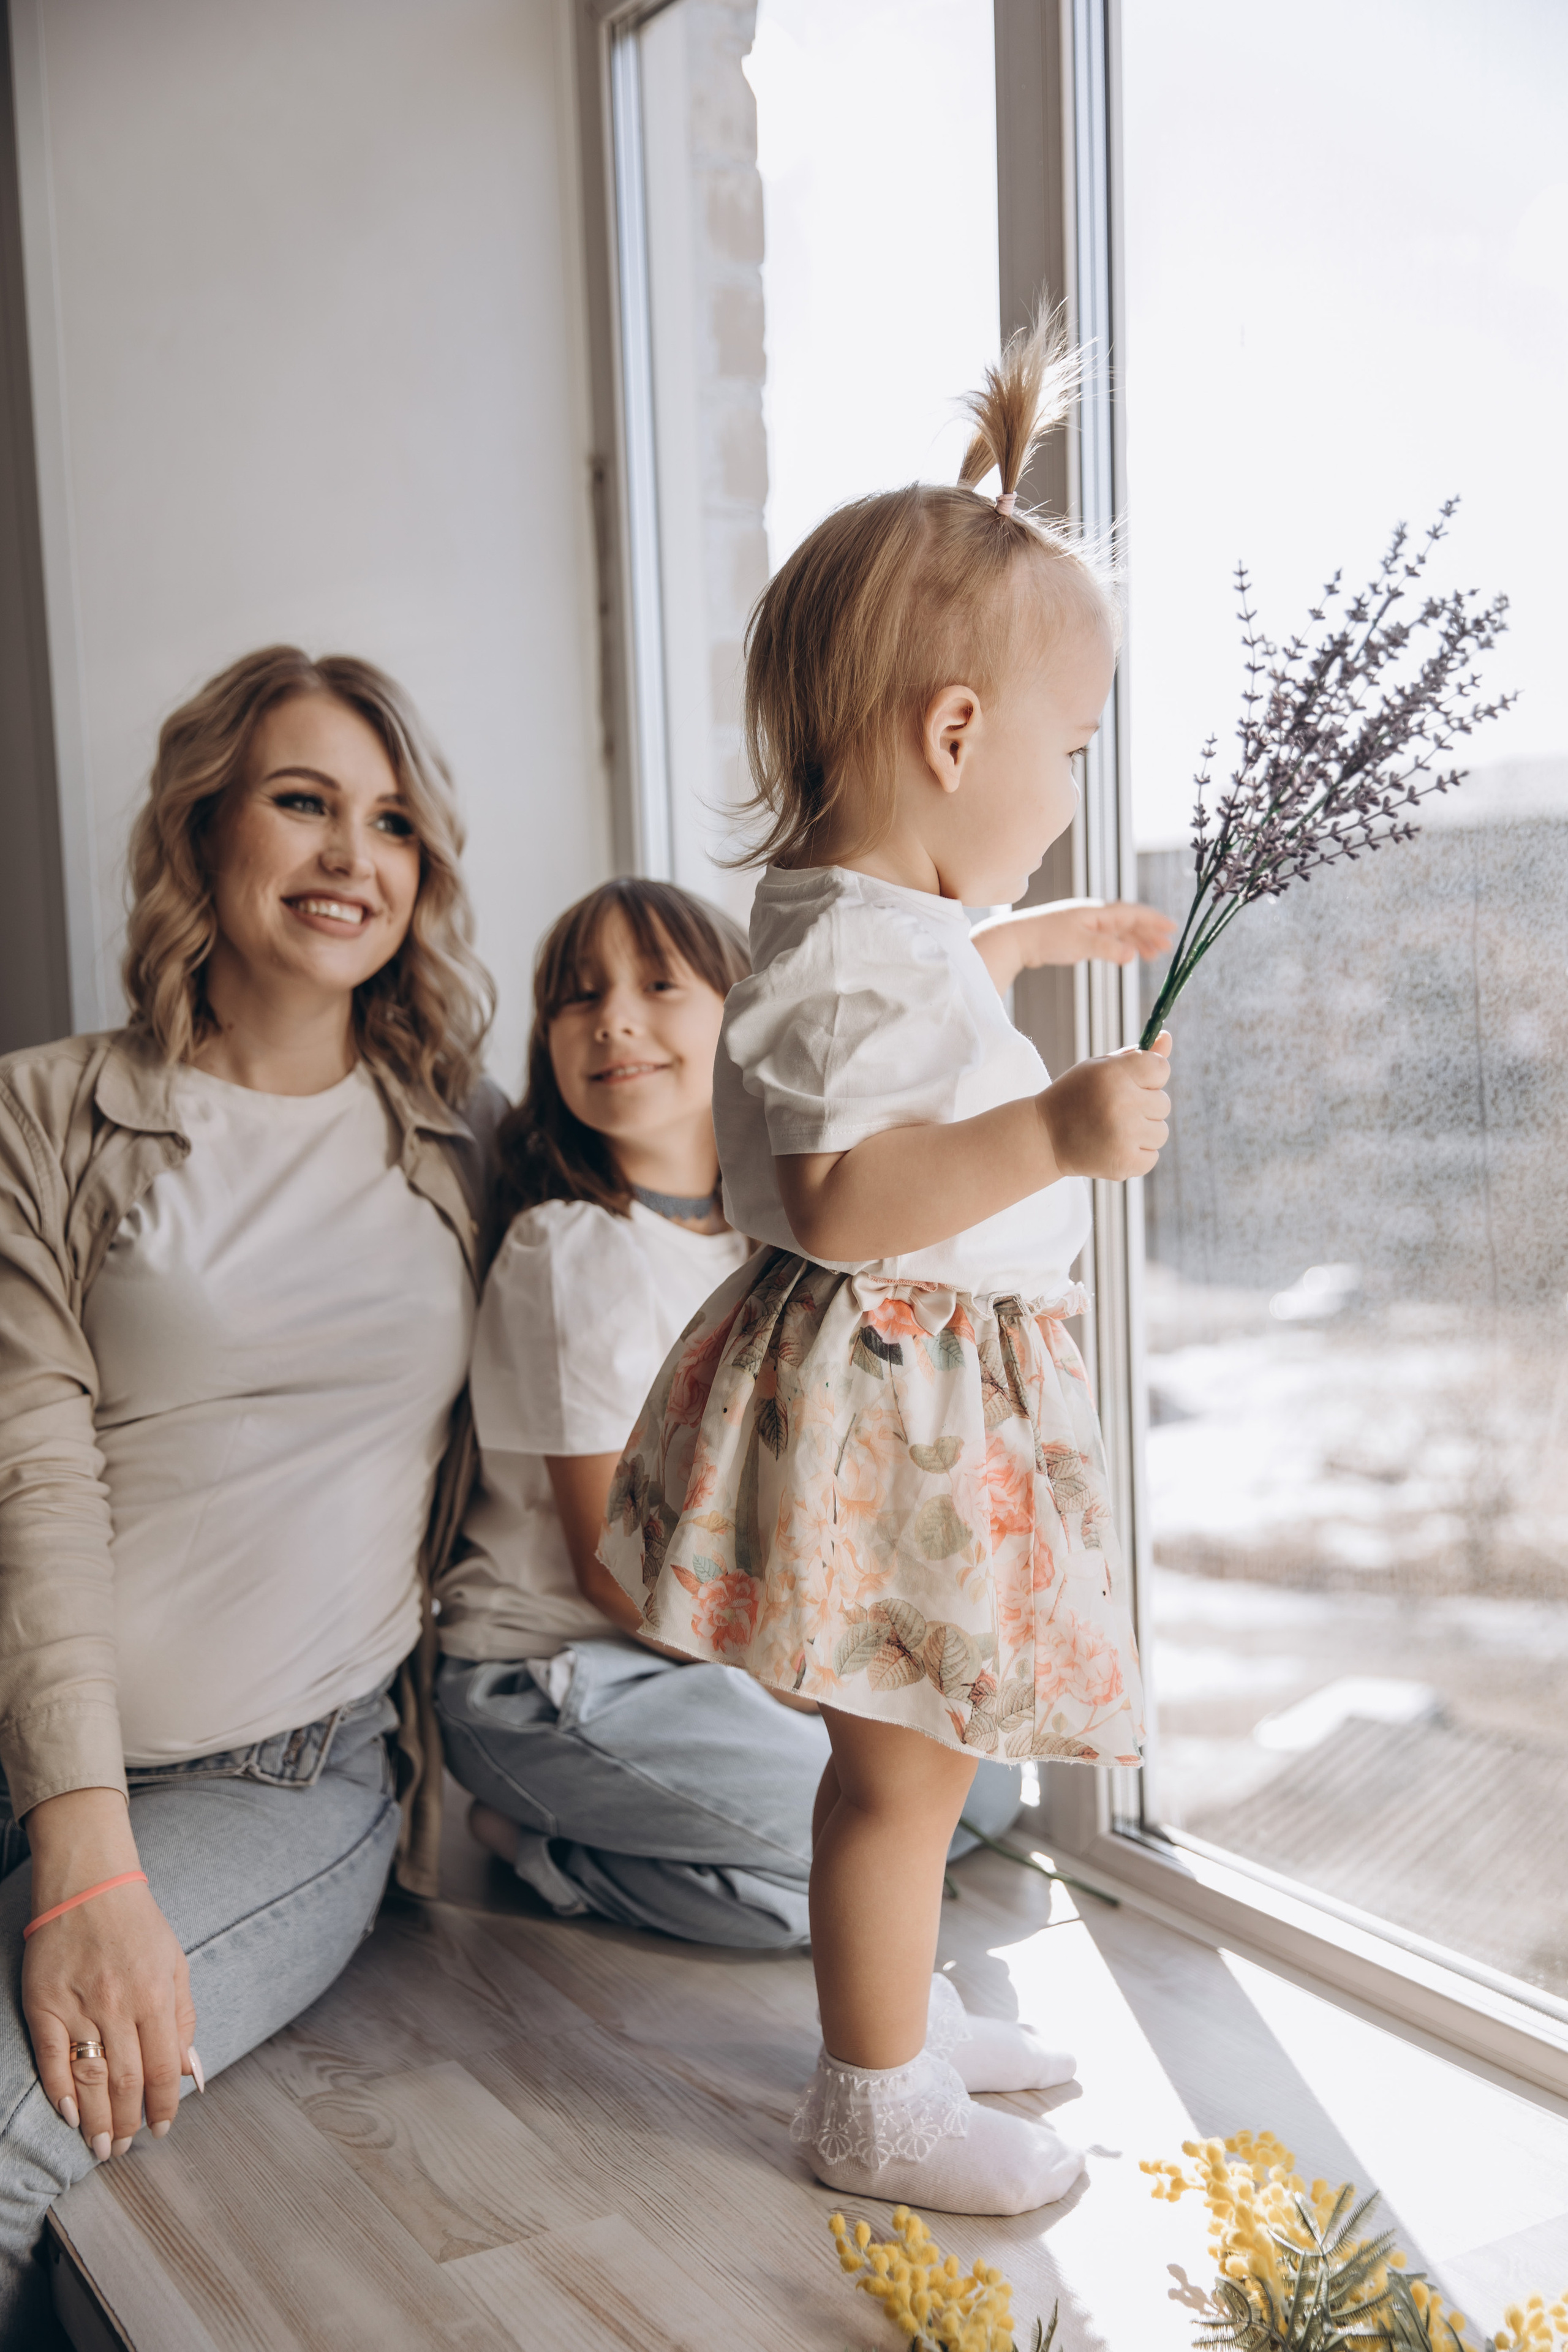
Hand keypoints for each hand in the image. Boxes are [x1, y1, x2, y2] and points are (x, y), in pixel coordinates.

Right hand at [22, 1789, 196, 2159]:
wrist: (89, 1888)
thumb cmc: (139, 1927)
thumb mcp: (176, 1965)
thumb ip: (183, 2020)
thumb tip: (190, 2072)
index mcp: (156, 1996)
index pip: (162, 2069)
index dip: (163, 2106)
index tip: (162, 2128)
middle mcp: (118, 2006)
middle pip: (125, 2081)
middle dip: (129, 2122)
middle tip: (127, 2148)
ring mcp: (79, 2007)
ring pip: (89, 2078)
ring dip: (97, 2120)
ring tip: (103, 2146)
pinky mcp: (44, 2006)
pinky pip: (51, 2059)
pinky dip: (60, 2092)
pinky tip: (70, 2115)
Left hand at [1020, 899, 1175, 967]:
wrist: (1016, 938)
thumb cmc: (1046, 939)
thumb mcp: (1080, 945)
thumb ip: (1107, 950)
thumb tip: (1132, 955)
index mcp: (1098, 912)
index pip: (1133, 913)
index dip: (1154, 921)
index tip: (1172, 929)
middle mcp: (1095, 914)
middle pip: (1129, 921)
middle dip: (1149, 933)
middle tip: (1166, 947)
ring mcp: (1086, 923)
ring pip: (1119, 930)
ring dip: (1136, 940)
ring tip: (1152, 955)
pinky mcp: (1078, 934)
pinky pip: (1107, 937)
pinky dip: (1120, 945)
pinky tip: (1126, 954)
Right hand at [1038, 1032, 1171, 1179]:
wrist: (1044, 1137)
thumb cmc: (1075, 1096)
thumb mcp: (1099, 1068)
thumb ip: (1136, 1056)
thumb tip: (1167, 1038)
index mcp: (1114, 1074)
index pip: (1161, 1068)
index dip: (1150, 1077)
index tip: (1131, 1083)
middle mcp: (1121, 1103)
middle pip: (1164, 1103)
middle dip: (1144, 1107)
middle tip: (1114, 1111)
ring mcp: (1124, 1136)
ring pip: (1161, 1132)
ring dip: (1143, 1133)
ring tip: (1113, 1131)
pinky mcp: (1124, 1163)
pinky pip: (1152, 1157)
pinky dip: (1136, 1155)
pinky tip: (1113, 1148)